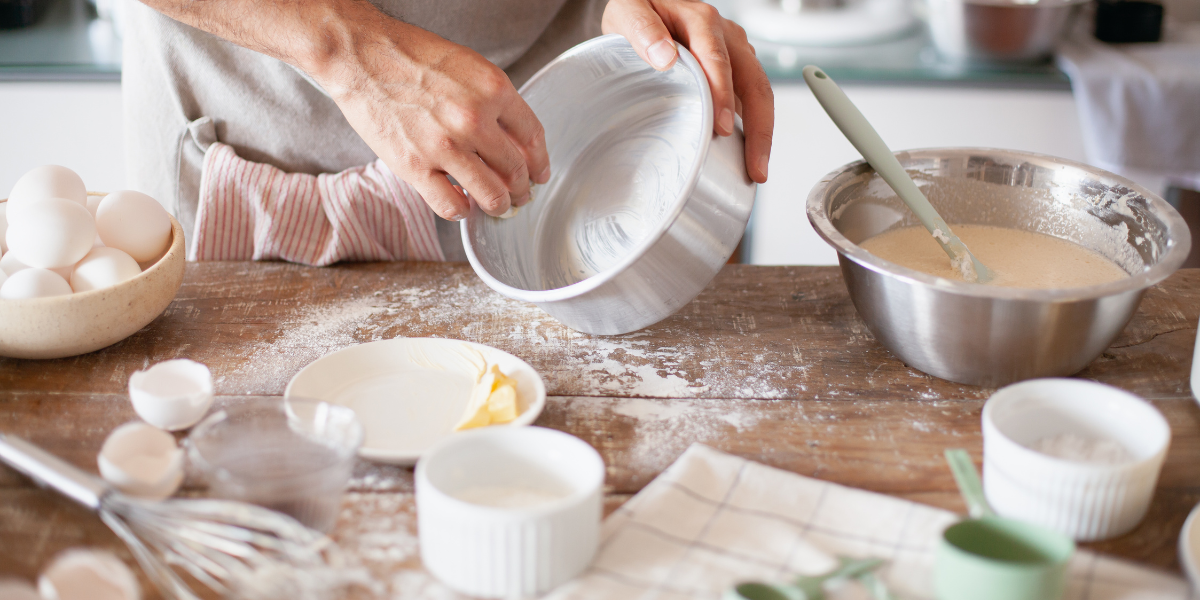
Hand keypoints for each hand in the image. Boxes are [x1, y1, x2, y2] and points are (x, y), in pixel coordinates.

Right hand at [312, 13, 549, 219]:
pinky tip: (461, 205)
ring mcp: (445, 146)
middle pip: (516, 170)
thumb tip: (515, 140)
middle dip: (523, 189)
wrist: (362, 56)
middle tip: (521, 195)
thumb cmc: (411, 57)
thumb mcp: (468, 67)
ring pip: (491, 195)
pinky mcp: (415, 167)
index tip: (539, 173)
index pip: (533, 137)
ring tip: (497, 206)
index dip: (540, 162)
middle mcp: (474, 119)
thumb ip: (494, 102)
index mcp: (493, 90)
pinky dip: (461, 211)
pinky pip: (451, 206)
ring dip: (499, 206)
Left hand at [602, 0, 773, 182]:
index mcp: (702, 22)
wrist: (645, 5)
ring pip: (759, 94)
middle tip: (755, 168)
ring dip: (760, 134)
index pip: (720, 61)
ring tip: (755, 171)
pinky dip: (751, 128)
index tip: (722, 128)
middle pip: (755, 84)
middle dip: (760, 129)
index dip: (724, 96)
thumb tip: (664, 57)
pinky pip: (749, 99)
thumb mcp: (628, 10)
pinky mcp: (734, 69)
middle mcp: (726, 37)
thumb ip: (642, 29)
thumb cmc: (638, 9)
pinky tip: (743, 156)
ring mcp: (735, 53)